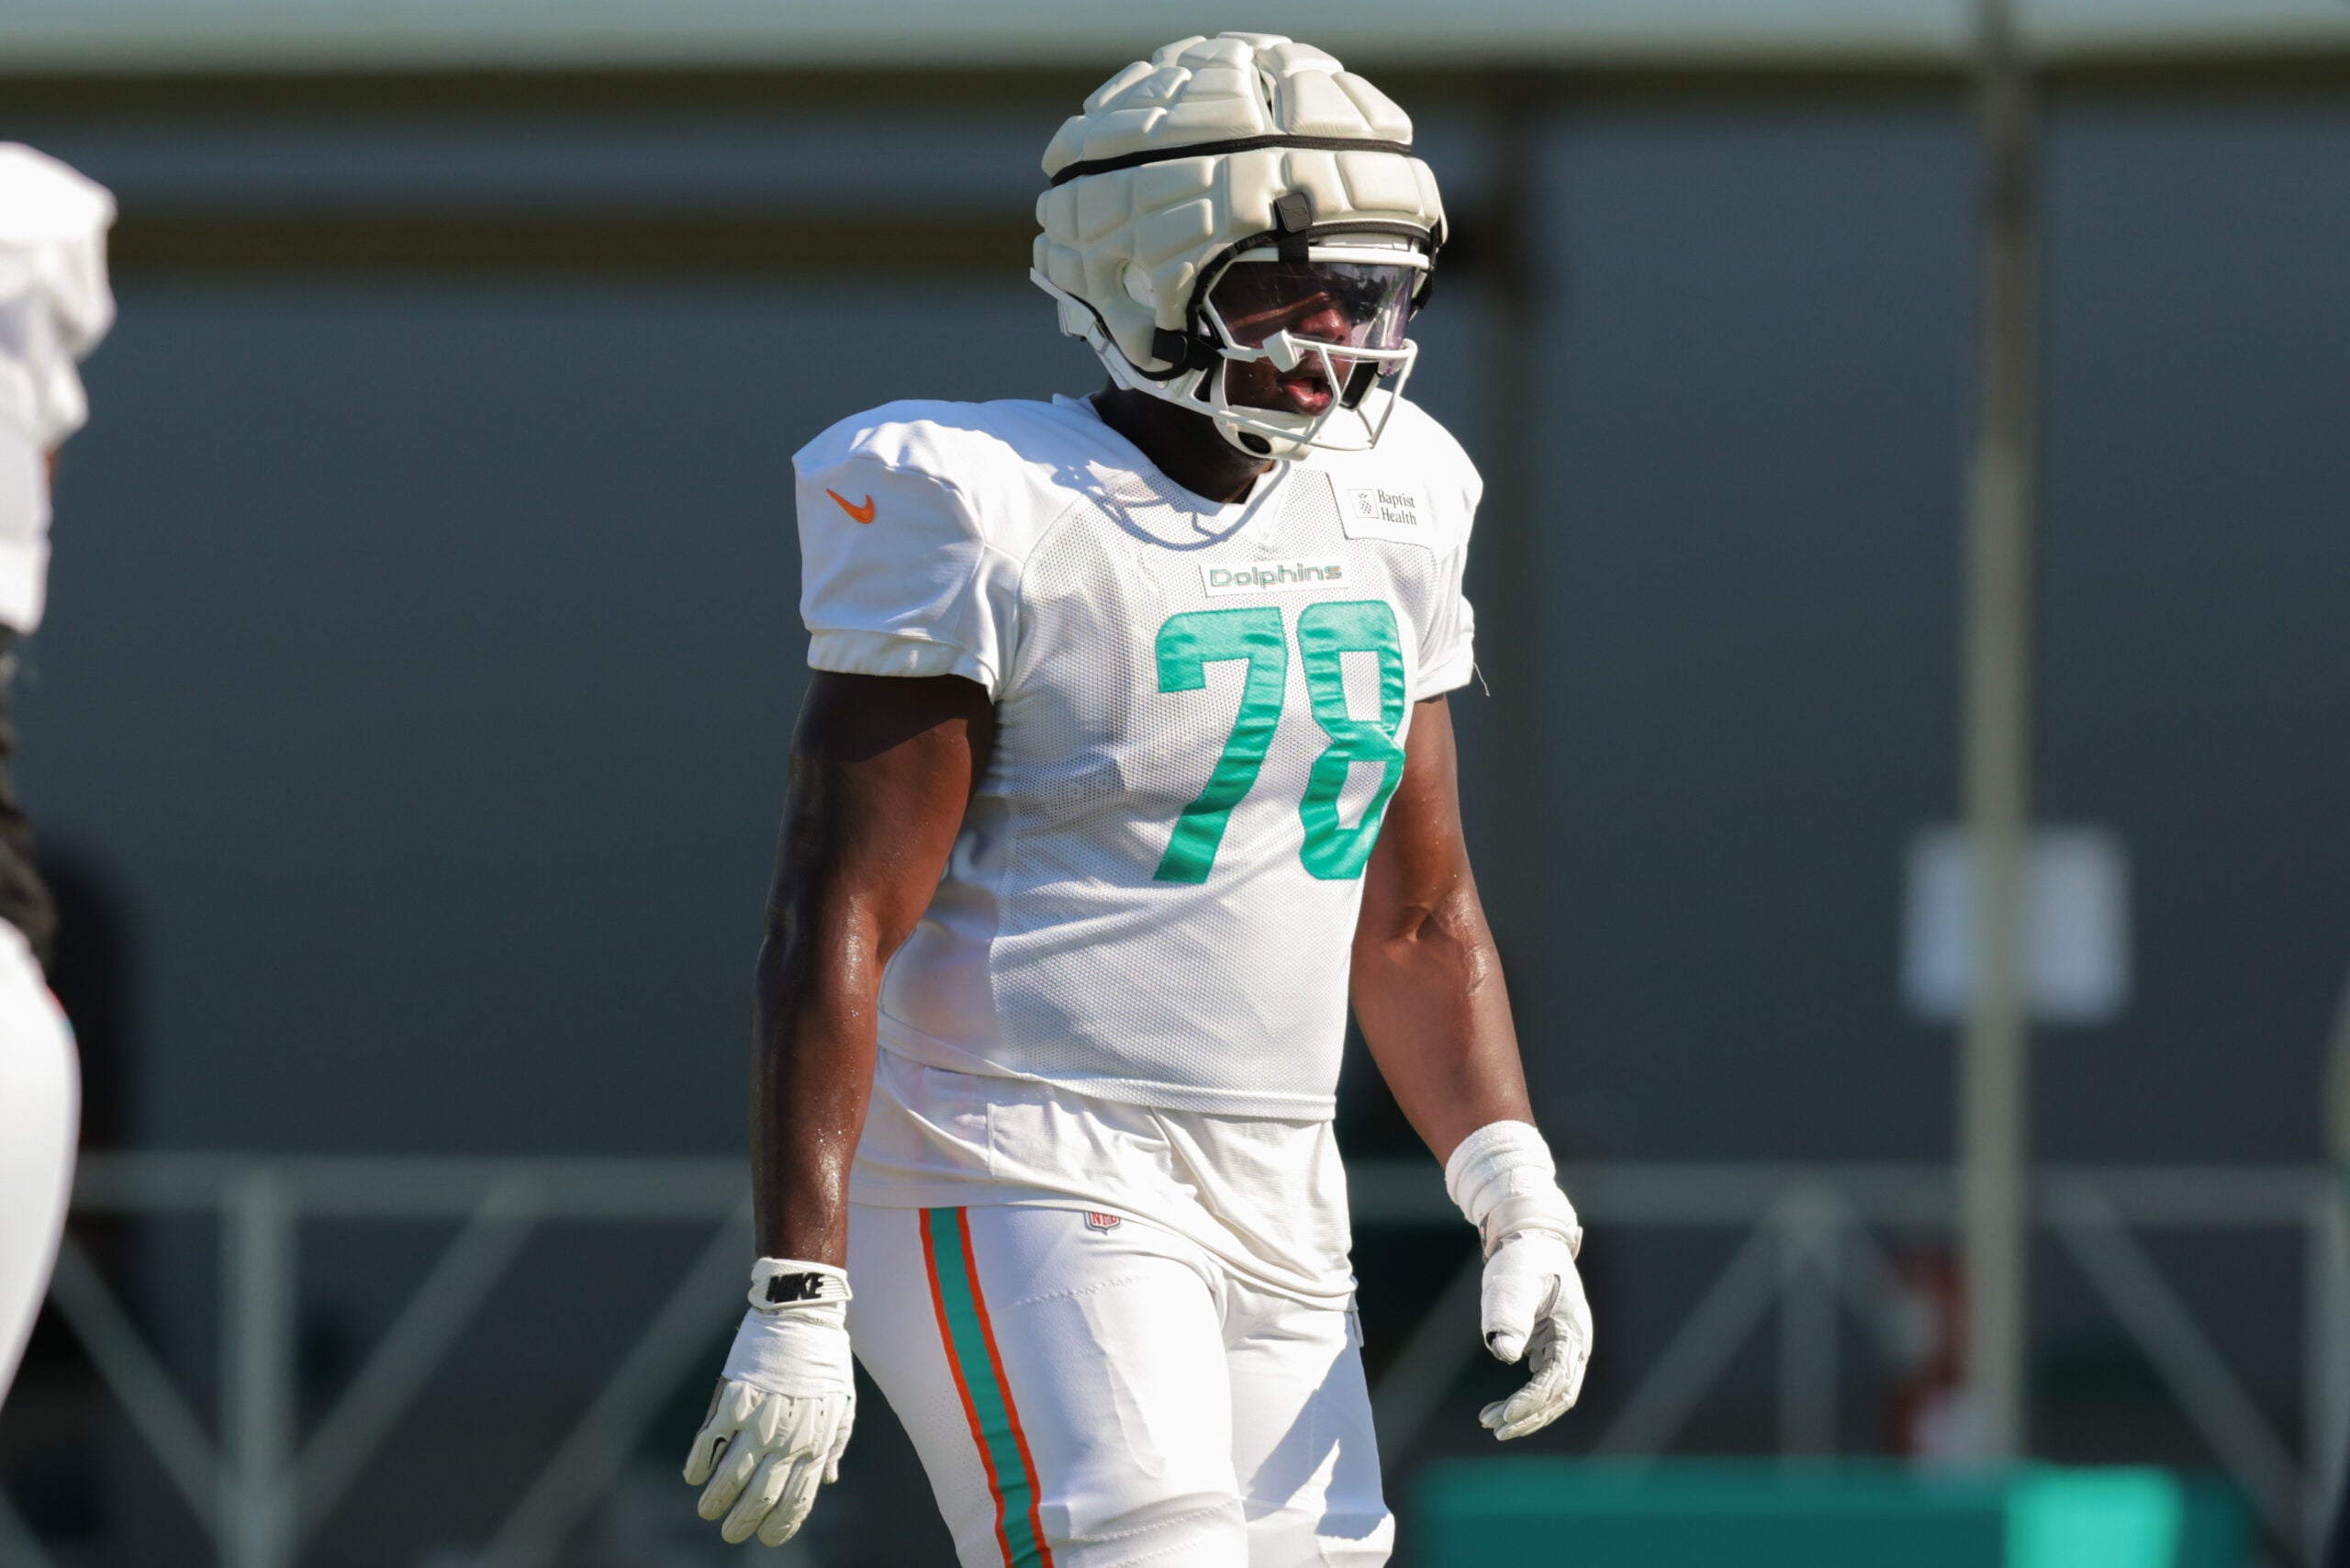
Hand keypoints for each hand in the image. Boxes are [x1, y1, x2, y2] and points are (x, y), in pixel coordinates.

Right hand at [682, 1261, 855, 1545]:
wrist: (803, 1315)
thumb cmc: (825, 1360)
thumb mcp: (842, 1404)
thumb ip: (834, 1445)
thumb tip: (828, 1480)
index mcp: (816, 1443)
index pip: (797, 1500)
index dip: (780, 1525)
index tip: (767, 1538)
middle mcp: (788, 1439)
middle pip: (761, 1497)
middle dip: (743, 1522)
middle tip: (730, 1533)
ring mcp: (759, 1421)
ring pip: (731, 1476)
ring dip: (716, 1500)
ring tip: (707, 1511)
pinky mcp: (734, 1400)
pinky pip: (710, 1442)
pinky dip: (698, 1464)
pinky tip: (693, 1476)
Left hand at [1478, 1229, 1591, 1440]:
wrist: (1529, 1235)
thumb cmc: (1522, 1257)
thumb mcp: (1514, 1283)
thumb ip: (1510, 1316)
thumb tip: (1503, 1353)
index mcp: (1573, 1331)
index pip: (1557, 1380)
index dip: (1532, 1401)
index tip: (1505, 1415)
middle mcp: (1575, 1343)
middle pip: (1559, 1396)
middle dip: (1528, 1417)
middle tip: (1493, 1429)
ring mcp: (1565, 1346)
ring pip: (1551, 1393)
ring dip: (1525, 1412)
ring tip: (1487, 1421)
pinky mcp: (1550, 1345)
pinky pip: (1542, 1382)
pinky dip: (1523, 1398)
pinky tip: (1500, 1407)